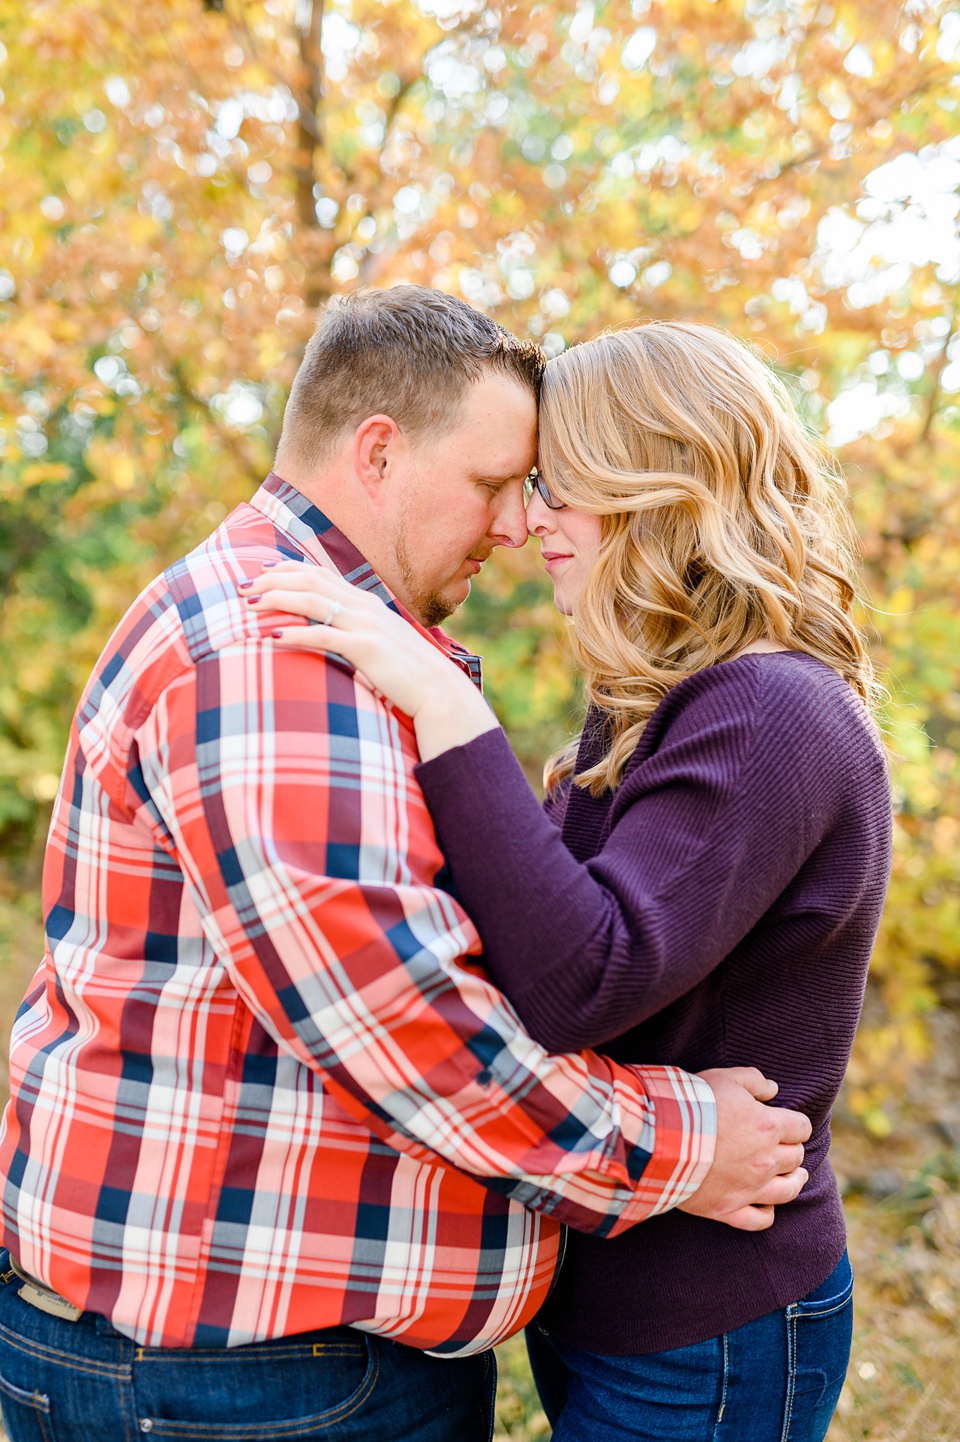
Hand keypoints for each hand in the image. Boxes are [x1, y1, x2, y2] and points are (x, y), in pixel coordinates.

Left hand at [242, 563, 497, 757]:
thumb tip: (333, 631)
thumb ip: (358, 631)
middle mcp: (365, 607)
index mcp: (367, 603)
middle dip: (272, 580)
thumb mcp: (382, 643)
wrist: (439, 691)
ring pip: (314, 602)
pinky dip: (296, 634)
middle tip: (242, 588)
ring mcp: (367, 626)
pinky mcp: (367, 649)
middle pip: (311, 581)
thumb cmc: (408, 673)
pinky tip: (272, 637)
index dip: (287, 570)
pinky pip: (325, 636)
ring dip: (278, 600)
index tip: (260, 573)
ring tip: (250, 605)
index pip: (320, 574)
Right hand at [678, 1067, 811, 1231]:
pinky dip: (767, 1214)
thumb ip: (754, 1080)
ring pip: (787, 1191)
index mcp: (768, 1126)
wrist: (662, 1137)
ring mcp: (749, 1188)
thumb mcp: (725, 1078)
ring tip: (795, 1177)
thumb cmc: (694, 1103)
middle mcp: (765, 1160)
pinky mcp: (728, 1208)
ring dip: (794, 1182)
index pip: (801, 1127)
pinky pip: (759, 1220)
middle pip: (795, 1157)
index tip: (790, 1123)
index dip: (797, 1124)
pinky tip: (766, 1206)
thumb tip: (773, 1089)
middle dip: (792, 1148)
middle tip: (785, 1145)